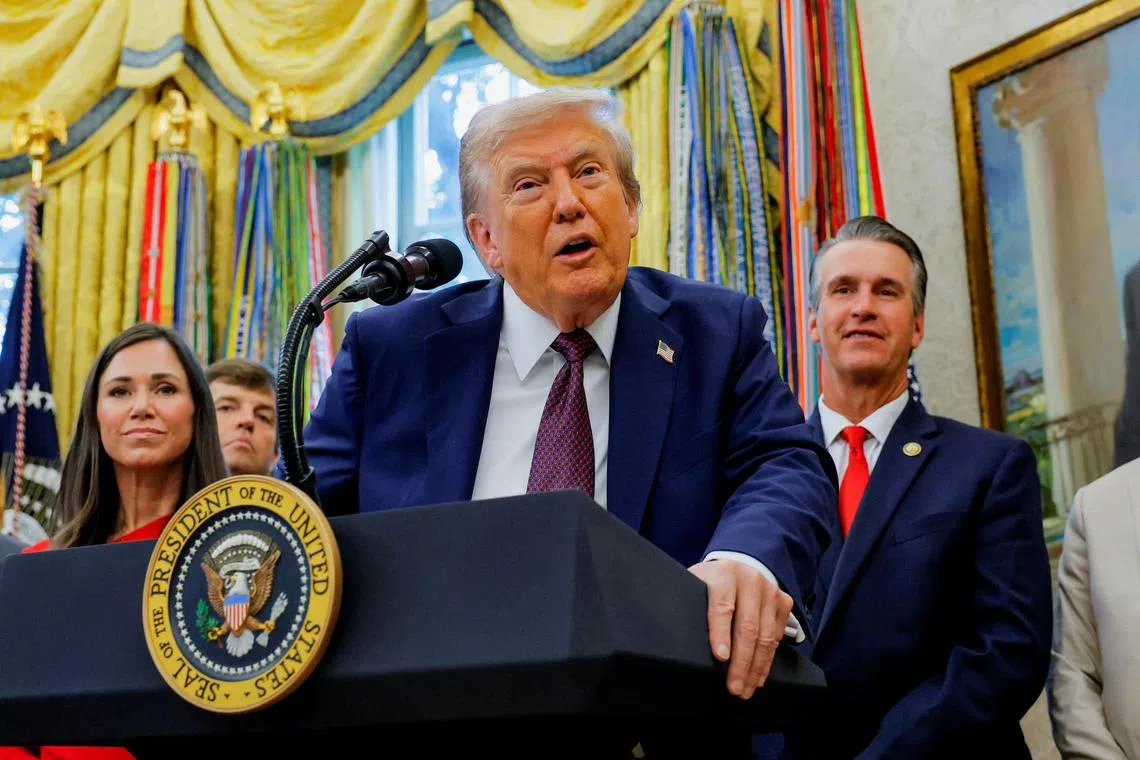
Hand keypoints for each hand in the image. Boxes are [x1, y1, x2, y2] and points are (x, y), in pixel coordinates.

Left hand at [689, 558, 793, 699]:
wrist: (736, 566)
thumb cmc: (709, 583)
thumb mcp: (695, 585)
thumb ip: (691, 605)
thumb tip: (677, 639)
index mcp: (724, 574)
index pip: (722, 607)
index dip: (720, 633)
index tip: (720, 657)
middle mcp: (750, 580)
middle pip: (748, 627)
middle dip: (741, 662)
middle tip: (734, 687)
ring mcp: (770, 590)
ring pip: (765, 636)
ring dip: (756, 668)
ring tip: (745, 689)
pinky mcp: (783, 601)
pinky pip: (776, 637)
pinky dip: (767, 661)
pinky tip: (757, 677)